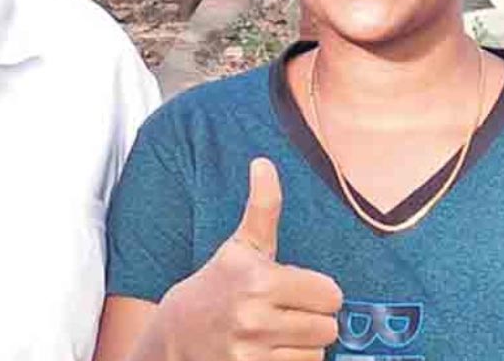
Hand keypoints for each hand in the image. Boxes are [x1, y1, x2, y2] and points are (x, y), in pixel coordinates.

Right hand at [157, 158, 342, 360]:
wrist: (173, 336)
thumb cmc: (215, 286)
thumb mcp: (239, 247)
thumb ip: (262, 208)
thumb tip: (264, 162)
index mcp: (258, 279)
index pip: (331, 294)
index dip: (317, 292)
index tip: (295, 290)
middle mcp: (254, 317)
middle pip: (328, 327)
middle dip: (311, 320)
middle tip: (285, 313)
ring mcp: (251, 352)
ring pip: (316, 353)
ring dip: (301, 346)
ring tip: (274, 334)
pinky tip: (267, 353)